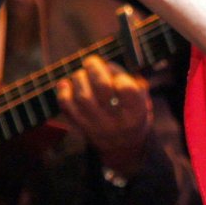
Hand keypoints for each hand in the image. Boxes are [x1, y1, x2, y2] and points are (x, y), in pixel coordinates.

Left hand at [56, 55, 152, 177]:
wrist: (123, 144)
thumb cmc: (133, 111)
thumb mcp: (142, 97)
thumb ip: (128, 80)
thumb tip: (104, 65)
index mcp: (136, 111)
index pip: (126, 88)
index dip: (118, 74)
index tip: (116, 73)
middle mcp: (116, 121)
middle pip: (102, 89)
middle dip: (95, 69)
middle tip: (91, 61)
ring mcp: (97, 126)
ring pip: (83, 97)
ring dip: (79, 79)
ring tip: (81, 73)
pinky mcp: (81, 128)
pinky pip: (68, 109)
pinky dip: (63, 93)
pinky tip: (65, 84)